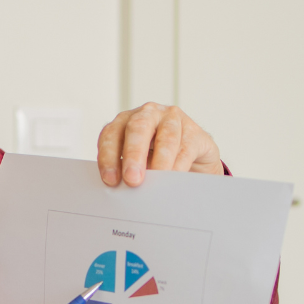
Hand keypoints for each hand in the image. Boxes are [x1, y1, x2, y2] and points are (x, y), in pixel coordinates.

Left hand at [97, 103, 224, 186]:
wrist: (193, 160)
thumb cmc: (157, 160)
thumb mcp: (137, 163)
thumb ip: (125, 170)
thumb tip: (119, 189)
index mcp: (126, 121)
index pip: (111, 134)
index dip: (108, 156)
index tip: (110, 180)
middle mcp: (148, 114)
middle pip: (137, 128)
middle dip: (133, 154)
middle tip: (132, 179)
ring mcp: (173, 119)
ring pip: (166, 137)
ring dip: (160, 161)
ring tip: (156, 180)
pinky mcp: (195, 132)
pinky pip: (186, 148)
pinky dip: (179, 165)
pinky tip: (174, 178)